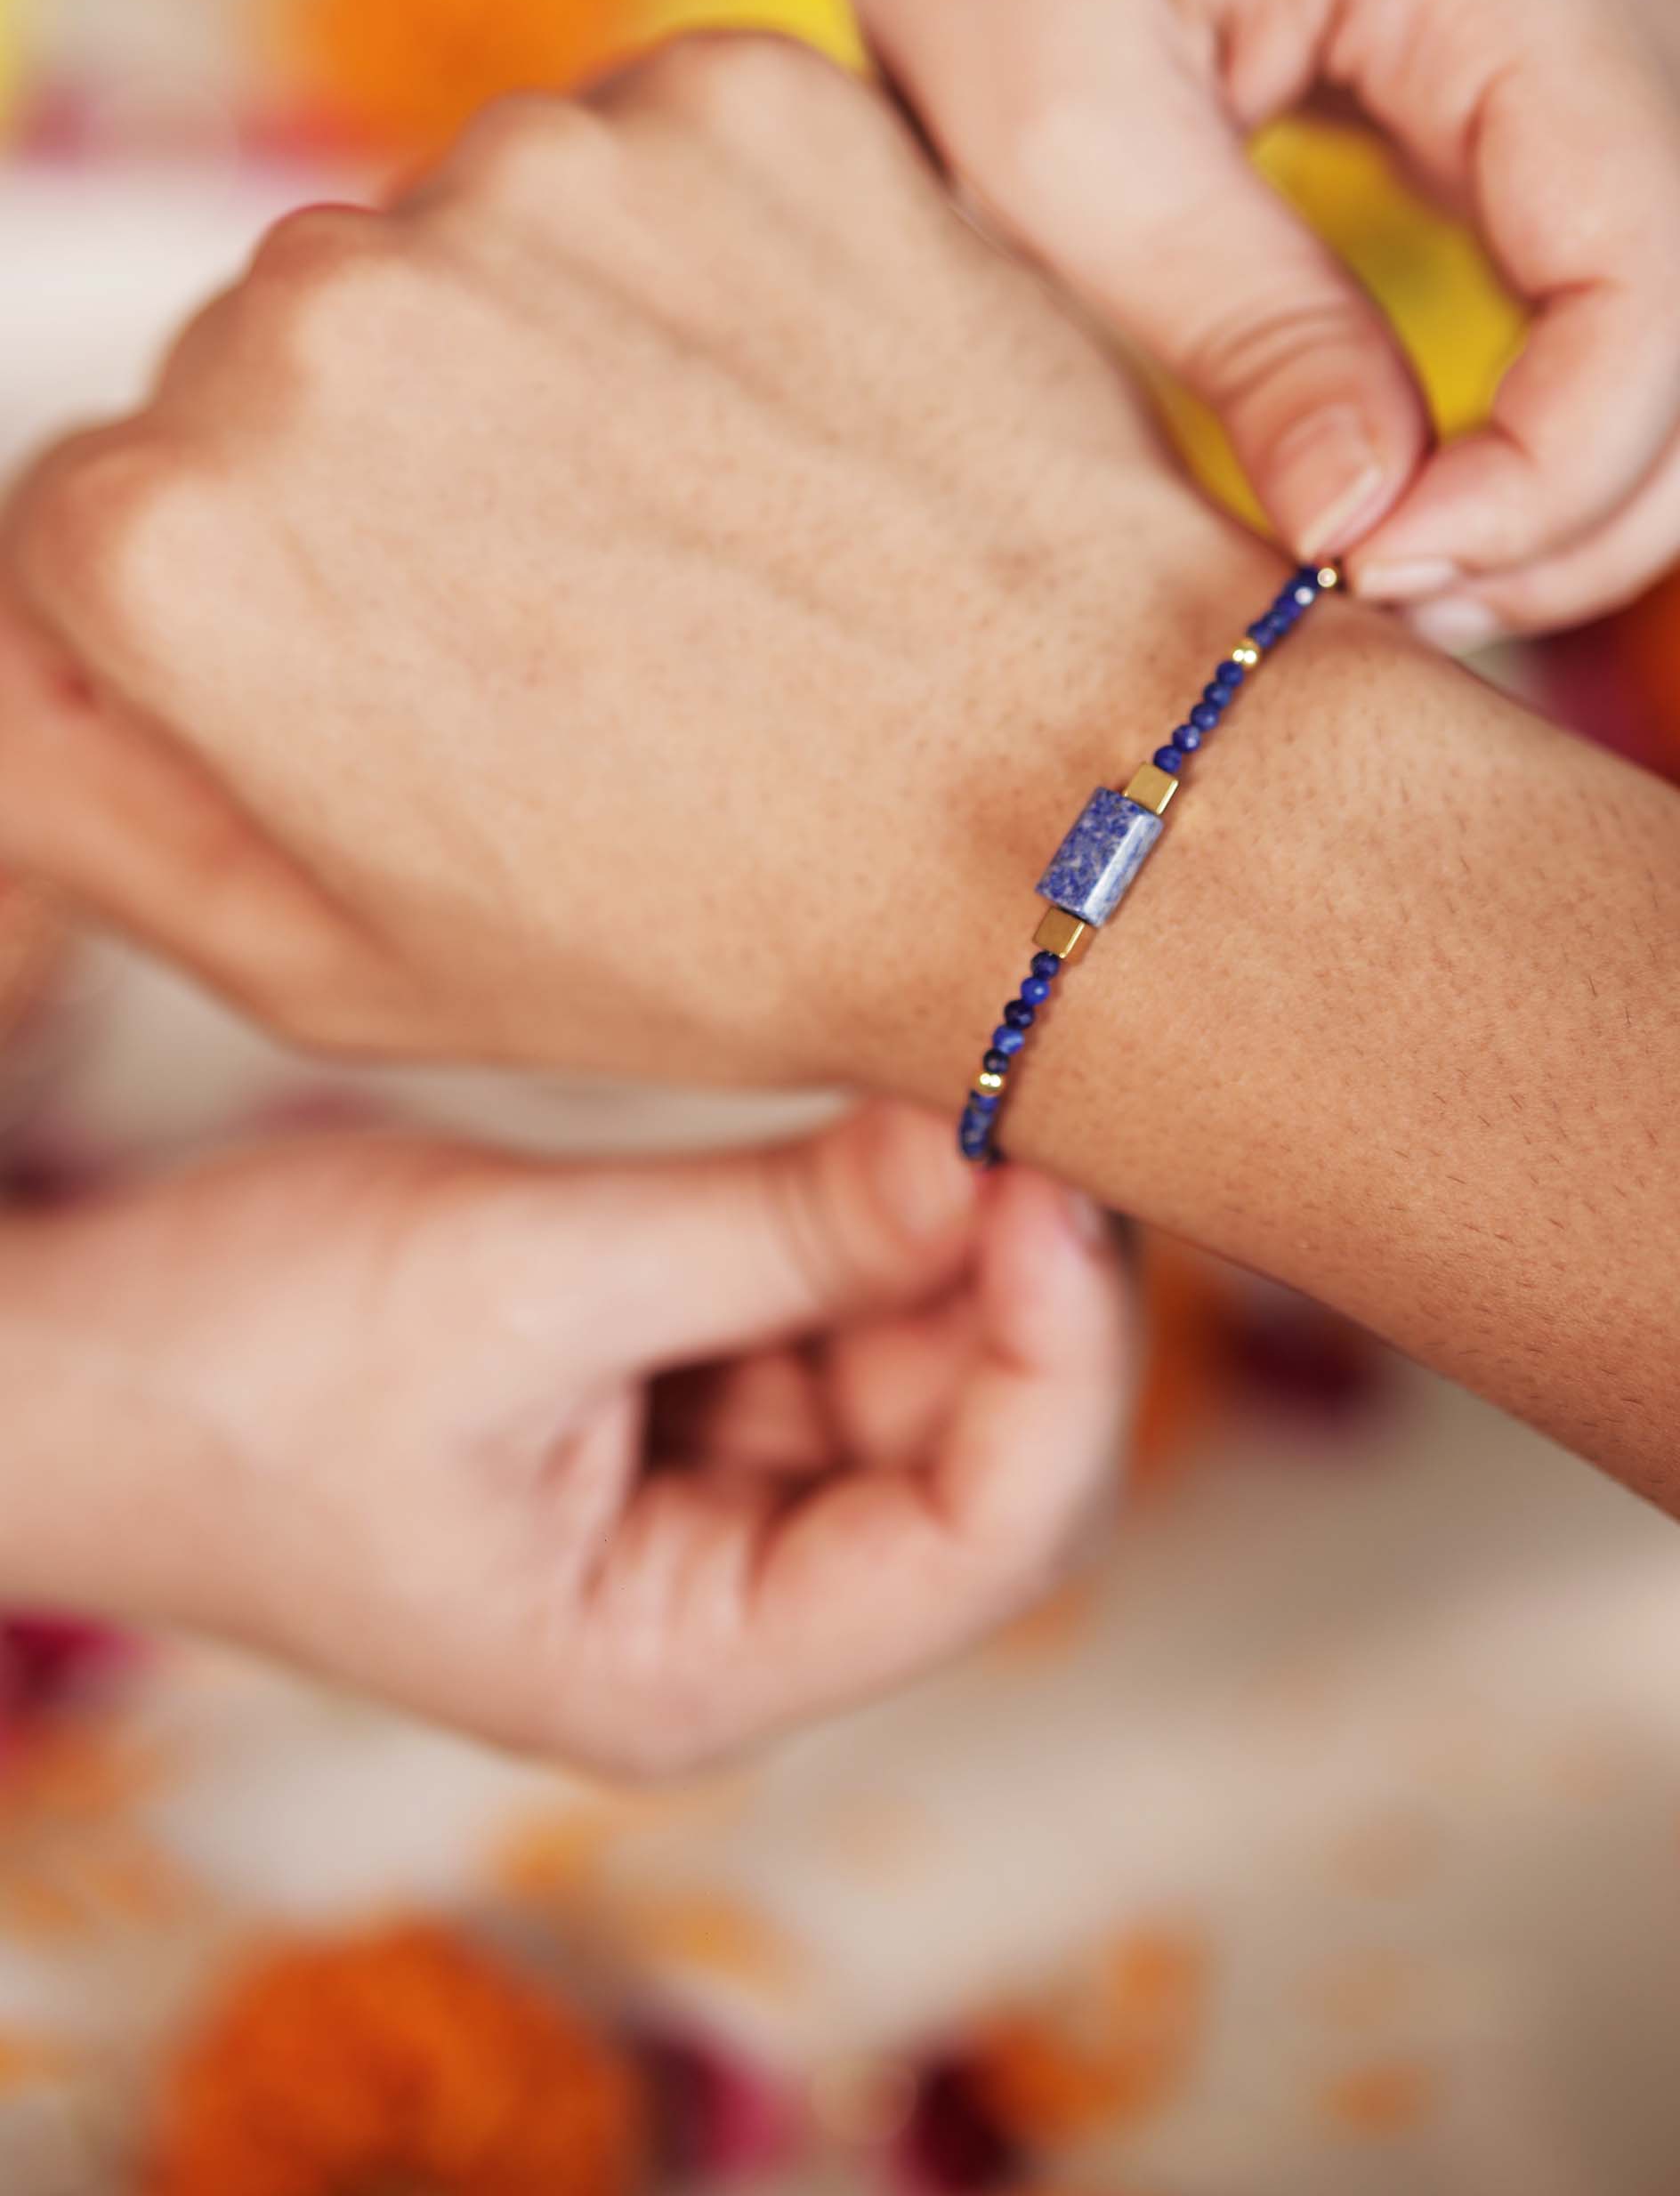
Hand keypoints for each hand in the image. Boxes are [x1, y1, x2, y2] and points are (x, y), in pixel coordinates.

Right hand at [0, 35, 1255, 1083]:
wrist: (1088, 807)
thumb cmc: (728, 925)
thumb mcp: (345, 965)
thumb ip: (97, 791)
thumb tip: (24, 635)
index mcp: (174, 539)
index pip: (121, 506)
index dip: (282, 604)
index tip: (430, 659)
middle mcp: (308, 315)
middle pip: (284, 353)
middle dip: (404, 463)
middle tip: (597, 595)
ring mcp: (530, 176)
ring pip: (465, 235)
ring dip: (557, 341)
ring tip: (720, 510)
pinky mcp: (730, 91)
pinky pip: (651, 149)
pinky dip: (708, 252)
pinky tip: (804, 408)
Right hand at [0, 1106, 1126, 1764]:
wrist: (68, 1366)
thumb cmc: (239, 1368)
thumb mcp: (515, 1287)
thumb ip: (762, 1232)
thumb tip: (976, 1150)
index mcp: (690, 1663)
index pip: (983, 1543)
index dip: (1056, 1361)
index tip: (1052, 1180)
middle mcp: (724, 1606)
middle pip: (970, 1451)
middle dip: (1011, 1282)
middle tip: (1028, 1092)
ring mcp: (700, 1505)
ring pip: (905, 1366)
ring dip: (933, 1237)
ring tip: (941, 1086)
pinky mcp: (665, 1402)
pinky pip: (813, 1312)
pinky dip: (847, 1219)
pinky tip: (865, 1125)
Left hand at [806, 0, 1679, 643]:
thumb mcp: (1061, 130)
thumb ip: (1240, 323)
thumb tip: (1369, 521)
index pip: (1650, 269)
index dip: (1550, 467)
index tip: (1370, 567)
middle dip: (1577, 499)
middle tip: (1374, 595)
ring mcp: (1581, 28)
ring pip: (1678, 316)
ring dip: (1576, 475)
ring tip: (1387, 565)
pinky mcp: (1529, 87)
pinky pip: (1610, 283)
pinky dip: (1543, 413)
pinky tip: (1408, 491)